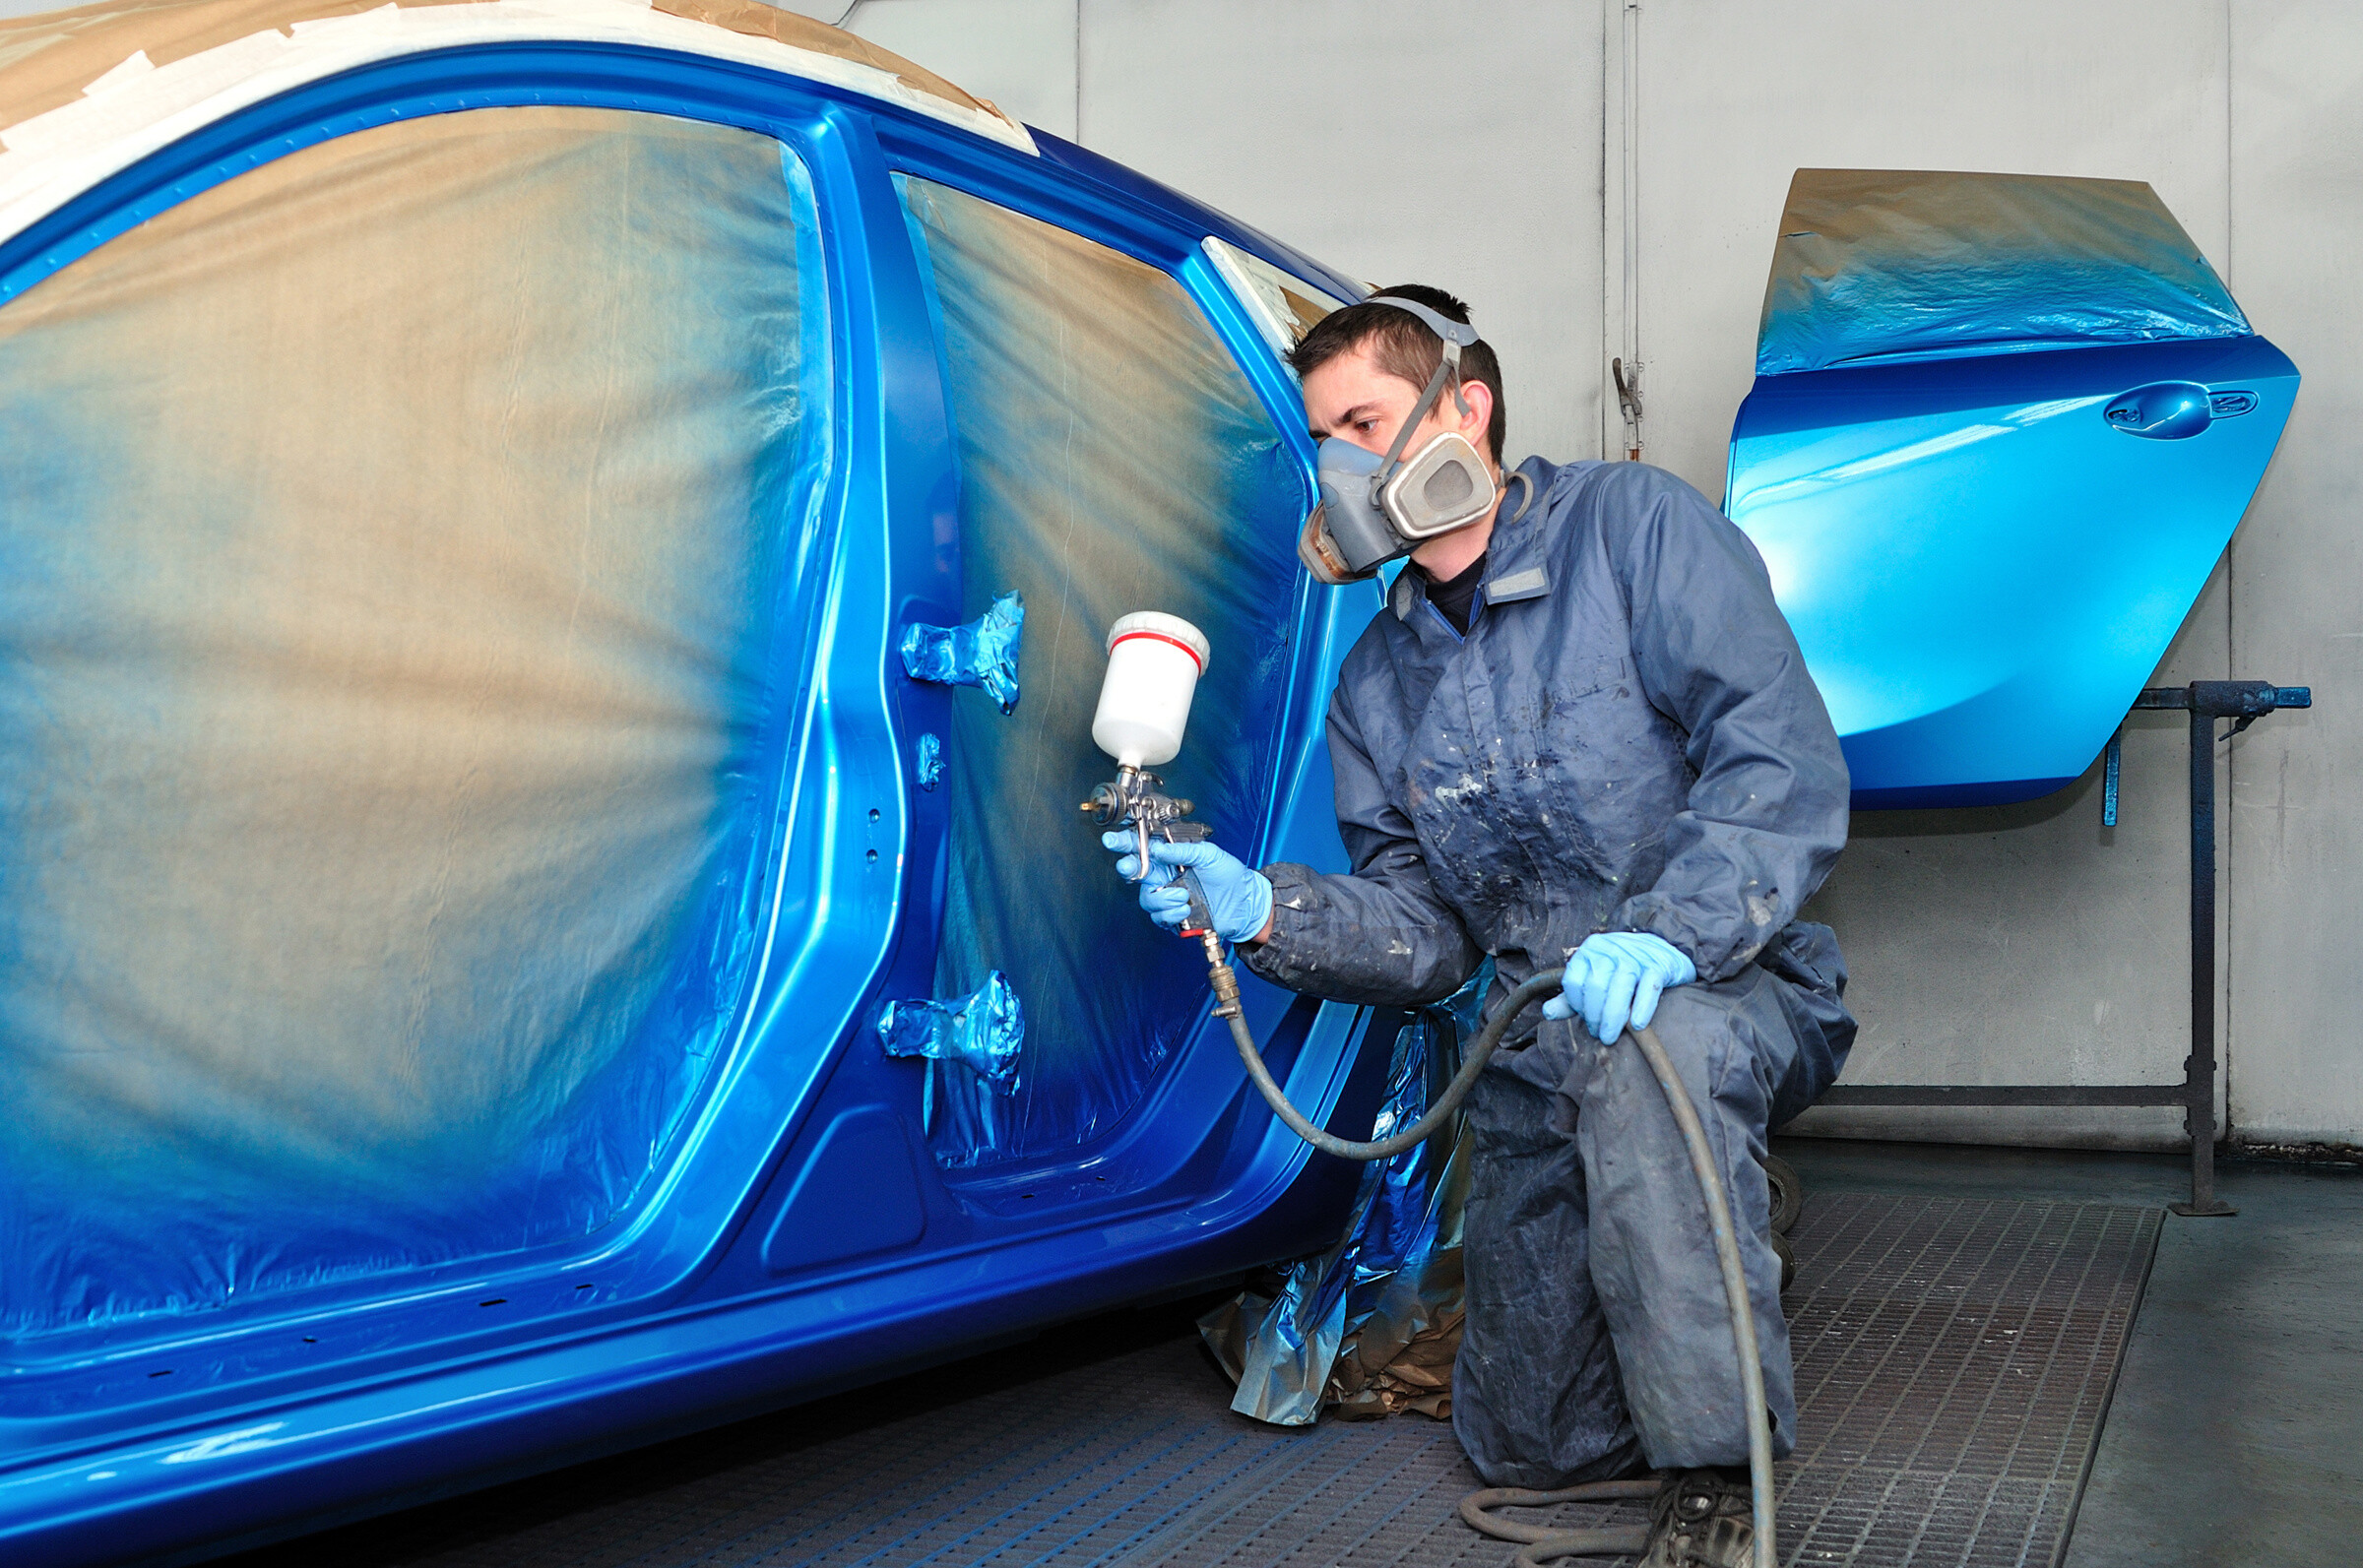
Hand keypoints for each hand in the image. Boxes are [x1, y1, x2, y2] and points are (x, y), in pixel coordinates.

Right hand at [1102, 832, 1273, 943]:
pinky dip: (1172, 913)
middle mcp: (1165, 876)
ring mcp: (1168, 896)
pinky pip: (1159, 917)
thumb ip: (1184, 850)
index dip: (1124, 843)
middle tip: (1131, 868)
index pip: (1143, 848)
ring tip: (1184, 896)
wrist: (1245, 903)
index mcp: (1172, 857)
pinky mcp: (1173, 916)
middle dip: (1129, 869)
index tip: (1112, 840)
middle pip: (1135, 872)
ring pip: (1146, 898)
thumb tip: (1160, 848)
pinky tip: (1187, 908)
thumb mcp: (1209, 854)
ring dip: (1164, 898)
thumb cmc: (1230, 876)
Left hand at [1542, 931, 1696, 1042]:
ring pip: (1619, 988)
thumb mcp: (1595, 979)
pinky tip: (1637, 1025)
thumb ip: (1571, 997)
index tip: (1586, 1020)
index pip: (1573, 981)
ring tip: (1612, 1035)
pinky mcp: (1658, 965)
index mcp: (1590, 950)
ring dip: (1613, 1017)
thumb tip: (1547, 1012)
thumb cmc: (1623, 971)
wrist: (1661, 951)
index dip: (1577, 1006)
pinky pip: (1647, 988)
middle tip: (1600, 1034)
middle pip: (1595, 987)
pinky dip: (1641, 1008)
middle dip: (1595, 1016)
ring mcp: (1635, 955)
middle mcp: (1610, 948)